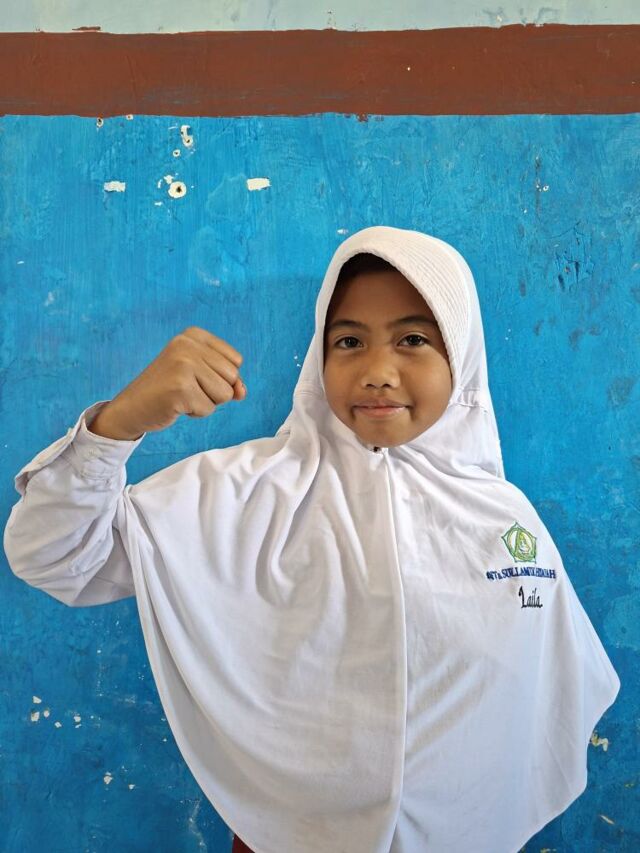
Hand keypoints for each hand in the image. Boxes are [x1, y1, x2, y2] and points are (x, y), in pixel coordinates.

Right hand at [87, 326, 245, 439]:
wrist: (132, 407)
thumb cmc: (169, 390)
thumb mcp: (201, 377)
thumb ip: (228, 380)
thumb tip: (242, 392)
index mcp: (193, 334)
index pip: (236, 361)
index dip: (220, 376)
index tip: (193, 376)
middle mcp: (188, 344)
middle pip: (233, 377)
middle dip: (214, 391)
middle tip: (186, 388)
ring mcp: (183, 364)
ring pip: (225, 394)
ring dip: (206, 402)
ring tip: (182, 395)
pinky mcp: (180, 387)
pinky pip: (209, 408)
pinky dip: (195, 413)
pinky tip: (175, 404)